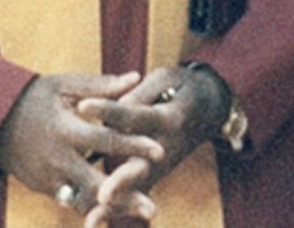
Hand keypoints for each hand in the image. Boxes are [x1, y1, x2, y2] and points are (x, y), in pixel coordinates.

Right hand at [0, 72, 163, 218]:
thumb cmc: (36, 97)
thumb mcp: (65, 85)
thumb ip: (101, 85)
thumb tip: (136, 77)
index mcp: (65, 130)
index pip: (104, 140)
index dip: (132, 146)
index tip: (160, 152)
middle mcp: (57, 159)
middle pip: (94, 182)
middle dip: (124, 196)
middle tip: (151, 207)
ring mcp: (48, 177)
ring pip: (83, 199)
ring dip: (112, 209)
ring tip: (141, 215)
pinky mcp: (43, 187)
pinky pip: (71, 201)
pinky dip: (92, 209)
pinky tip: (116, 215)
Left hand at [77, 65, 228, 218]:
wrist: (211, 106)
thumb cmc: (182, 88)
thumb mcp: (166, 78)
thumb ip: (138, 93)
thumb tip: (110, 113)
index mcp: (170, 117)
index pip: (135, 115)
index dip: (109, 110)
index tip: (82, 105)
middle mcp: (167, 145)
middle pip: (143, 164)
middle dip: (123, 180)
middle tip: (104, 193)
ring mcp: (163, 164)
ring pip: (136, 185)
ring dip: (117, 202)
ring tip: (95, 215)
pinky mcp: (156, 174)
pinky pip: (135, 193)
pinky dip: (117, 208)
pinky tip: (93, 221)